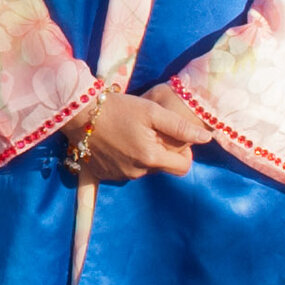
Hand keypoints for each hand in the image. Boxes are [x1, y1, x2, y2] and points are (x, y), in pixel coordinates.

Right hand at [65, 89, 195, 183]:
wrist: (78, 114)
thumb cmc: (117, 108)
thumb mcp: (151, 111)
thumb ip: (180, 127)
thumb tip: (206, 139)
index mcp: (150, 158)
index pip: (183, 168)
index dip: (183, 153)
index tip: (172, 138)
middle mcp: (136, 172)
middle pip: (162, 167)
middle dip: (161, 152)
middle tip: (149, 131)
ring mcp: (119, 176)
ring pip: (144, 169)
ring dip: (143, 155)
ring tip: (131, 133)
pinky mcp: (105, 175)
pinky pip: (125, 170)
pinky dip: (126, 159)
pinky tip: (118, 141)